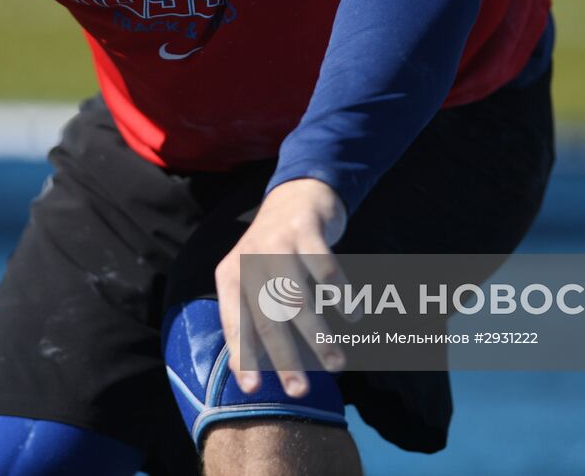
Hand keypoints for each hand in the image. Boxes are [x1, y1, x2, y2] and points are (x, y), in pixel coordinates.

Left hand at [215, 178, 349, 397]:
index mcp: (230, 276)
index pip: (234, 322)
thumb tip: (249, 370)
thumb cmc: (274, 252)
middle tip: (300, 391)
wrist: (295, 194)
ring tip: (337, 364)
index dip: (242, 356)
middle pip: (267, 317)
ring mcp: (277, 242)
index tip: (252, 389)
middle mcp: (249, 259)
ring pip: (298, 299)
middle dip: (284, 358)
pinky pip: (325, 267)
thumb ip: (252, 316)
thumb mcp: (253, 279)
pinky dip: (341, 294)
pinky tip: (353, 314)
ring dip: (318, 335)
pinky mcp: (304, 228)